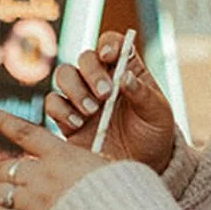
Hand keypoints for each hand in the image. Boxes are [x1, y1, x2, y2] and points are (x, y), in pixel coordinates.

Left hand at [0, 106, 110, 209]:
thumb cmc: (120, 197)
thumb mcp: (105, 167)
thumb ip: (82, 162)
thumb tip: (76, 160)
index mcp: (61, 155)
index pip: (23, 132)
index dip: (1, 120)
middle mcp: (42, 175)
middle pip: (2, 167)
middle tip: (4, 180)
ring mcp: (33, 200)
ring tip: (7, 203)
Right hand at [41, 30, 176, 172]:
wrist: (140, 165)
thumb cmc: (153, 134)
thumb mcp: (157, 114)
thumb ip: (143, 94)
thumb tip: (126, 77)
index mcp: (125, 69)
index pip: (112, 44)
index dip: (108, 44)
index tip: (109, 55)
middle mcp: (100, 78)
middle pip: (85, 57)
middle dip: (92, 72)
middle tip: (104, 95)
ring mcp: (81, 97)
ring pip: (64, 75)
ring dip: (75, 90)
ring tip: (91, 111)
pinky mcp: (67, 118)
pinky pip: (53, 103)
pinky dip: (61, 110)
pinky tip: (78, 124)